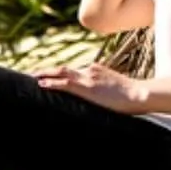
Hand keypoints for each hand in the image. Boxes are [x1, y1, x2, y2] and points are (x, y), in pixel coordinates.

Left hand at [34, 64, 150, 113]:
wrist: (138, 94)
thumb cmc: (131, 97)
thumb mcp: (115, 91)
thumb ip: (104, 92)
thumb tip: (101, 100)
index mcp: (96, 70)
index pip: (73, 71)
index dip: (59, 73)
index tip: (49, 75)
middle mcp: (90, 70)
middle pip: (64, 69)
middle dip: (48, 71)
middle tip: (33, 74)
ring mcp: (88, 78)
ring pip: (61, 73)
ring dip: (45, 74)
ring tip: (32, 77)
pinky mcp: (87, 88)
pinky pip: (65, 83)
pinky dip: (52, 83)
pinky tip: (41, 84)